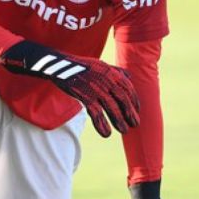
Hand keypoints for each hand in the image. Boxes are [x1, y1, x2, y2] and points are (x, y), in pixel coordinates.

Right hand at [1, 40, 139, 136]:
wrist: (62, 66)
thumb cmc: (83, 66)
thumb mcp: (101, 65)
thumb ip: (115, 70)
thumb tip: (129, 76)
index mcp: (112, 72)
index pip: (128, 88)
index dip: (134, 101)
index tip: (137, 111)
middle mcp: (107, 80)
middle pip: (123, 99)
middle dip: (130, 113)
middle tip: (134, 124)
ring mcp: (96, 88)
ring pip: (111, 107)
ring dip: (119, 120)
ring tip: (123, 130)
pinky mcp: (85, 96)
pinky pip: (96, 113)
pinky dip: (102, 124)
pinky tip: (106, 134)